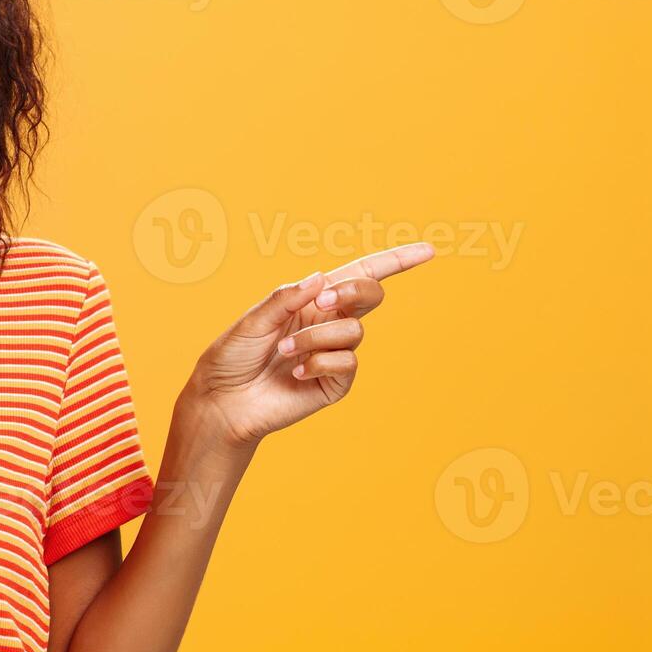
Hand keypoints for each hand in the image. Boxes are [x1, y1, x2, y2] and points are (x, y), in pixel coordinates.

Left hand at [184, 243, 435, 447]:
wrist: (224, 401)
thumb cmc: (232, 357)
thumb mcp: (253, 319)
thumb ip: (286, 297)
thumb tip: (323, 279)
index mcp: (312, 301)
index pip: (360, 276)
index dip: (396, 262)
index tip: (428, 251)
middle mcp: (328, 323)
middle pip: (370, 294)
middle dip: (356, 291)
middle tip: (324, 302)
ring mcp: (334, 354)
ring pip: (353, 331)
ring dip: (316, 337)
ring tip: (284, 351)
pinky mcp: (335, 383)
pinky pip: (346, 362)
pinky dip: (319, 362)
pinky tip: (296, 373)